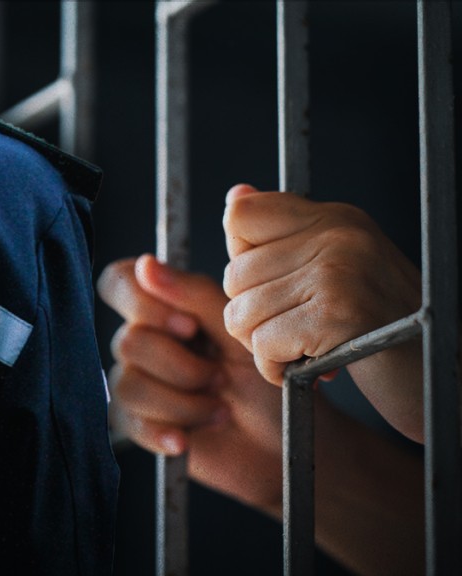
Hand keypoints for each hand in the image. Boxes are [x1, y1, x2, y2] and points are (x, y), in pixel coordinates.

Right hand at [97, 254, 282, 513]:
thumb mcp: (242, 334)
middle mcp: (147, 341)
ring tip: (218, 409)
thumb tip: (146, 265)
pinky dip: (164, 430)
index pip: (119, 282)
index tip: (187, 325)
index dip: (141, 301)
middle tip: (221, 375)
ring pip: (128, 383)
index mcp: (168, 308)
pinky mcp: (138, 423)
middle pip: (127, 340)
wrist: (285, 446)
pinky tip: (188, 436)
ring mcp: (140, 381)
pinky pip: (128, 422)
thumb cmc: (269, 386)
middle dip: (182, 365)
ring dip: (182, 402)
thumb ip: (195, 295)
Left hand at [222, 184, 423, 440]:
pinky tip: (308, 369)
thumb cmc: (376, 328)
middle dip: (251, 317)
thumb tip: (235, 195)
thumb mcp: (331, 271)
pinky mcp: (337, 315)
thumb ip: (279, 240)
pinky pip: (264, 346)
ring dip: (262, 348)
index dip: (241, 259)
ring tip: (301, 349)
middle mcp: (338, 236)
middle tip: (291, 331)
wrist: (436, 373)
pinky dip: (275, 369)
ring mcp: (339, 272)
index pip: (240, 215)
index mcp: (335, 218)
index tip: (274, 286)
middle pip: (234, 275)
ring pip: (241, 314)